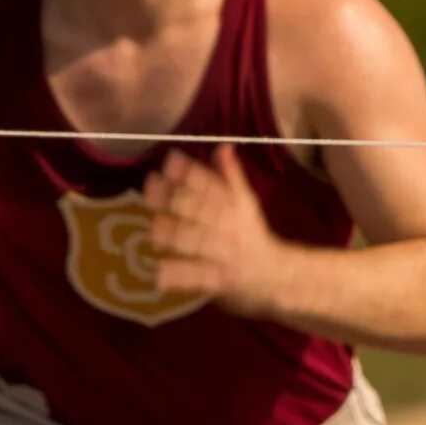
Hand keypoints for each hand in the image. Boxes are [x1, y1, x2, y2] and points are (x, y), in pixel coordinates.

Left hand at [143, 145, 287, 313]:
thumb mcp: (246, 202)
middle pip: (202, 211)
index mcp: (235, 205)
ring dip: (177, 234)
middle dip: (177, 197)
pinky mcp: (219, 279)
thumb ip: (231, 175)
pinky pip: (198, 277)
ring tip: (155, 226)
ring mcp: (224, 254)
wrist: (275, 275)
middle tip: (150, 185)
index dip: (191, 172)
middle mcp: (229, 226)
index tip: (171, 159)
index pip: (212, 185)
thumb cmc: (251, 234)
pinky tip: (160, 274)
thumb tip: (223, 145)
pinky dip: (181, 277)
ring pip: (198, 242)